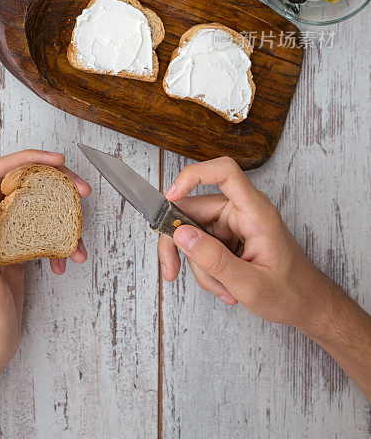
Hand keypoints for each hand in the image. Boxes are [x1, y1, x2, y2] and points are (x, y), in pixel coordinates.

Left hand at [0, 149, 90, 378]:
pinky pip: (44, 234)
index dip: (26, 160)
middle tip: (81, 190)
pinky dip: (61, 243)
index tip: (56, 162)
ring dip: (63, 216)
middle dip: (55, 184)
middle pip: (23, 186)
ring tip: (81, 236)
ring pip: (38, 209)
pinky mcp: (18, 254)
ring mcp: (5, 239)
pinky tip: (68, 261)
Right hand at [158, 156, 326, 328]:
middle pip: (195, 209)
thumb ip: (214, 260)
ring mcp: (234, 222)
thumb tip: (181, 234)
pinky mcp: (228, 234)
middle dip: (182, 245)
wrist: (307, 305)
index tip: (170, 197)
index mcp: (257, 212)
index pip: (225, 172)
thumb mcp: (250, 285)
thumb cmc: (290, 293)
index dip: (194, 175)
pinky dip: (205, 268)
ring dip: (200, 265)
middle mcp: (243, 210)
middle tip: (172, 270)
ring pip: (194, 232)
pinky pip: (201, 244)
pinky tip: (223, 285)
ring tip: (223, 289)